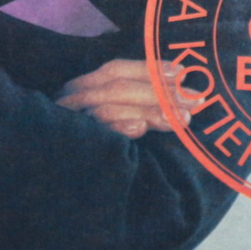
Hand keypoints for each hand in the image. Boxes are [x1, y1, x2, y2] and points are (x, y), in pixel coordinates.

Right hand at [56, 58, 194, 138]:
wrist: (56, 180)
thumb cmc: (91, 143)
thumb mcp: (109, 114)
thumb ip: (132, 99)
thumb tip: (173, 81)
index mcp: (82, 86)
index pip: (116, 70)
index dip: (148, 69)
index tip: (181, 71)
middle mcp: (73, 99)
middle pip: (117, 86)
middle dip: (158, 91)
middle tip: (195, 99)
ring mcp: (73, 122)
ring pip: (110, 106)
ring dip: (148, 109)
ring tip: (181, 117)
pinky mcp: (77, 145)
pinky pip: (99, 132)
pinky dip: (119, 126)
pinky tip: (140, 128)